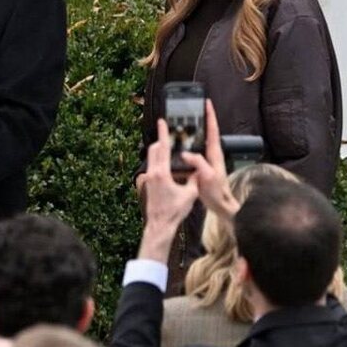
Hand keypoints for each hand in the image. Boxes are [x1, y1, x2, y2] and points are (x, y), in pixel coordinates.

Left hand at [139, 118, 199, 261]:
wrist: (160, 224)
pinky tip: (169, 167)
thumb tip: (199, 170)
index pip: (163, 148)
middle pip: (154, 150)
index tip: (161, 121)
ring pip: (152, 158)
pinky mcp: (148, 184)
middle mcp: (152, 173)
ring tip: (170, 148)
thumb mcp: (190, 193)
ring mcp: (148, 179)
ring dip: (160, 152)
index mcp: (162, 173)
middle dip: (161, 140)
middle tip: (169, 134)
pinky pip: (153, 167)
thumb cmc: (175, 210)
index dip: (163, 133)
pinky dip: (159, 162)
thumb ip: (194, 179)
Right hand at [181, 100, 238, 218]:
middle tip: (190, 110)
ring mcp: (206, 160)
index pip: (213, 130)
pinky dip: (185, 147)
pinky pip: (192, 153)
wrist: (221, 205)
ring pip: (197, 142)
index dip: (210, 115)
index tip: (206, 103)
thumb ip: (199, 163)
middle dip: (199, 120)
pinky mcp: (201, 167)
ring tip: (180, 125)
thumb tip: (186, 153)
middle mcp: (211, 154)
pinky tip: (176, 148)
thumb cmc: (217, 192)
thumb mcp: (208, 176)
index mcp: (214, 153)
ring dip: (190, 133)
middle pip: (205, 132)